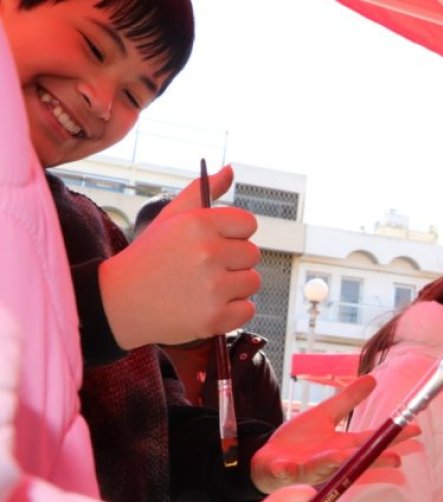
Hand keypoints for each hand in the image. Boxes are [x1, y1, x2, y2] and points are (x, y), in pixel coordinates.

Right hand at [100, 165, 260, 349]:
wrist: (118, 302)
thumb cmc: (149, 257)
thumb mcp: (170, 218)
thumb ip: (203, 192)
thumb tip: (230, 170)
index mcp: (198, 224)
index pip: (248, 223)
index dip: (233, 234)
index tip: (214, 243)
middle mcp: (208, 253)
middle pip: (252, 254)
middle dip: (233, 261)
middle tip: (202, 268)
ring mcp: (213, 288)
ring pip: (252, 282)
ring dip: (234, 287)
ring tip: (202, 287)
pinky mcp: (216, 318)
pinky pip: (248, 309)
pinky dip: (232, 311)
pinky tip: (206, 306)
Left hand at [250, 375, 420, 492]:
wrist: (268, 459)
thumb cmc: (299, 441)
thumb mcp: (325, 415)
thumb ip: (348, 400)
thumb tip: (372, 379)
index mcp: (341, 445)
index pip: (371, 441)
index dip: (393, 437)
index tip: (414, 429)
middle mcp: (330, 459)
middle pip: (356, 458)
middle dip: (374, 459)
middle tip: (396, 459)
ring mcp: (307, 467)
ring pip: (323, 466)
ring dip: (333, 462)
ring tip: (342, 456)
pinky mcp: (284, 471)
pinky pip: (286, 471)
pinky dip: (287, 470)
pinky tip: (288, 466)